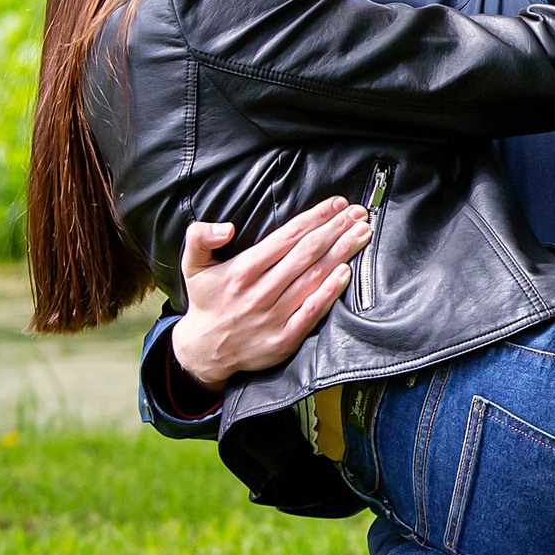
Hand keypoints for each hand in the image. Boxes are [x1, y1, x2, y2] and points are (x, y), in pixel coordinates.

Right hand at [167, 200, 370, 392]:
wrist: (204, 350)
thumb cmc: (206, 301)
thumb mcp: (192, 265)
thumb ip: (199, 238)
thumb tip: (226, 228)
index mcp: (242, 270)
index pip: (287, 236)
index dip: (315, 217)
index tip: (337, 204)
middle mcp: (260, 291)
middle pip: (306, 253)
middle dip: (336, 229)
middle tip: (358, 213)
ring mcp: (273, 316)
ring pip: (313, 278)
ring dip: (341, 253)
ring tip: (362, 234)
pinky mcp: (284, 339)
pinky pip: (312, 313)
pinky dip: (330, 292)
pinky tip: (347, 273)